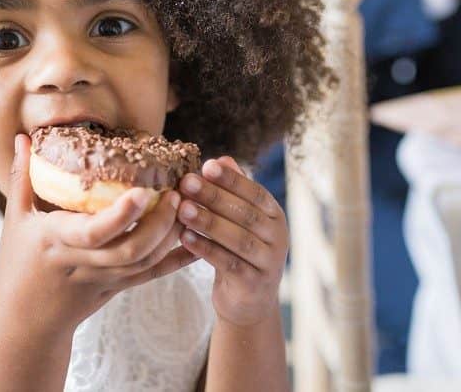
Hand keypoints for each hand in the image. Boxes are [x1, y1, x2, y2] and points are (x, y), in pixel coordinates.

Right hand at [0, 135, 197, 334]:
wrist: (26, 318)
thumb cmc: (17, 263)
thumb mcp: (15, 219)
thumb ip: (21, 177)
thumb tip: (22, 137)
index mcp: (57, 241)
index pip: (92, 232)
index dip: (120, 216)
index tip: (142, 192)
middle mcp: (83, 263)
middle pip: (129, 251)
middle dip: (158, 224)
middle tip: (177, 193)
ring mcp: (102, 279)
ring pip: (144, 264)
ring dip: (170, 237)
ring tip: (188, 205)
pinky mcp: (116, 288)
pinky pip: (150, 276)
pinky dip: (175, 260)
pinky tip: (197, 242)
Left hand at [177, 157, 287, 326]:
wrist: (248, 301)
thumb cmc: (238, 251)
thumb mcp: (239, 220)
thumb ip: (233, 192)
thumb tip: (222, 158)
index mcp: (275, 216)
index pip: (255, 192)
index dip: (232, 179)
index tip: (206, 165)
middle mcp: (278, 237)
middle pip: (245, 214)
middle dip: (214, 196)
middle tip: (187, 182)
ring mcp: (269, 262)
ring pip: (238, 239)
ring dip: (208, 222)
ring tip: (182, 209)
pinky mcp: (254, 284)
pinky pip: (228, 263)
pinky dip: (206, 249)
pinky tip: (184, 237)